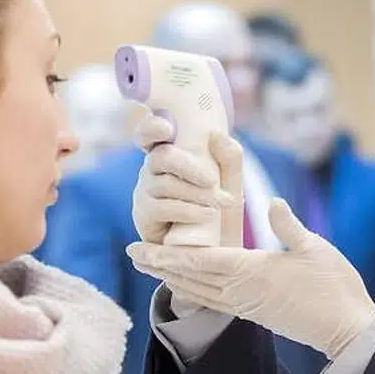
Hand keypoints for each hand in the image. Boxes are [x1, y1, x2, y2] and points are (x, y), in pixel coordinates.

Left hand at [128, 199, 374, 358]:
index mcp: (251, 271)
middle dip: (159, 265)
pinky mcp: (254, 313)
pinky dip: (194, 289)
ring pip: (199, 290)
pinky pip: (213, 300)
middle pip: (190, 277)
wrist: (346, 328)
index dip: (167, 253)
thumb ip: (288, 226)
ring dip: (172, 278)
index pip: (199, 260)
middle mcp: (241, 291)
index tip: (140, 248)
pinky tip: (187, 284)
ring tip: (151, 267)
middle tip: (133, 254)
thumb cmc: (334, 286)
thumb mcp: (314, 248)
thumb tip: (272, 201)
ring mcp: (246, 304)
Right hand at [131, 113, 244, 248]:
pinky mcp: (144, 215)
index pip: (150, 132)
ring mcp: (145, 191)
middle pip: (162, 157)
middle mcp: (152, 169)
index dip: (152, 127)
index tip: (167, 128)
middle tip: (212, 181)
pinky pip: (162, 208)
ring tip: (221, 203)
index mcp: (169, 152)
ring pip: (166, 184)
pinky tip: (208, 215)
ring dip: (197, 193)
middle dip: (189, 167)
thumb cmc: (218, 207)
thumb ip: (230, 157)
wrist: (213, 246)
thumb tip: (216, 134)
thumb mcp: (230, 181)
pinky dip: (188, 210)